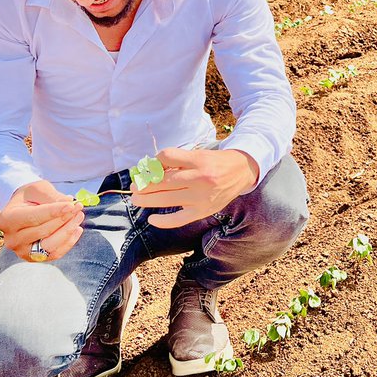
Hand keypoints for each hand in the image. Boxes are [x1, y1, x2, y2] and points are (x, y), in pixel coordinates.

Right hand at [0, 180, 85, 262]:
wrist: (23, 208)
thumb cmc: (30, 196)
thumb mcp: (38, 189)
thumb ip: (51, 196)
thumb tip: (69, 203)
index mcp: (7, 219)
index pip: (34, 217)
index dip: (55, 211)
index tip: (72, 205)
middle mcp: (11, 239)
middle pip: (42, 232)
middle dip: (64, 219)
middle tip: (78, 207)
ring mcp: (21, 251)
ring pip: (49, 246)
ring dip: (67, 231)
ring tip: (79, 217)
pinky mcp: (34, 258)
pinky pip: (54, 254)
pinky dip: (68, 242)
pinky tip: (77, 229)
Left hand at [129, 147, 259, 227]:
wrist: (242, 172)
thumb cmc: (215, 162)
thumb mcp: (199, 154)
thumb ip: (177, 161)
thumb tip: (150, 170)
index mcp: (198, 160)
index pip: (167, 157)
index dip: (154, 163)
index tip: (148, 169)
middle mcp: (200, 178)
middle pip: (164, 181)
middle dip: (144, 184)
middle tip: (133, 187)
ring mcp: (201, 196)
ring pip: (167, 199)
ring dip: (147, 200)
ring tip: (137, 199)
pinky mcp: (203, 211)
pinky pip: (179, 219)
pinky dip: (163, 221)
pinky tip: (152, 219)